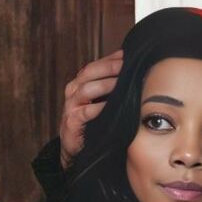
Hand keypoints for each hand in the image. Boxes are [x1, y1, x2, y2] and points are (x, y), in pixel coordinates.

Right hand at [60, 50, 123, 168]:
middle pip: (89, 72)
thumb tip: (130, 66)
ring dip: (106, 84)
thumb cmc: (92, 120)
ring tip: (121, 82)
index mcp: (79, 83)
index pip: (94, 65)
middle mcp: (73, 91)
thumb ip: (110, 84)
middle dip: (109, 67)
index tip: (127, 55)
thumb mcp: (100, 100)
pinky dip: (99, 107)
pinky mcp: (71, 122)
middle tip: (126, 66)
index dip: (110, 59)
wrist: (75, 146)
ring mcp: (71, 106)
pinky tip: (111, 105)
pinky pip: (86, 112)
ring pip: (86, 89)